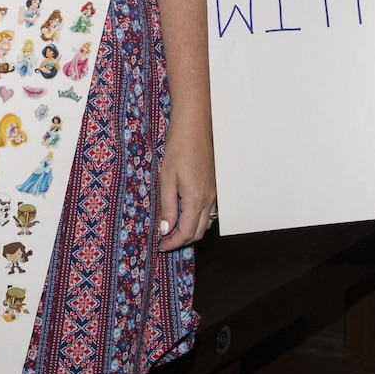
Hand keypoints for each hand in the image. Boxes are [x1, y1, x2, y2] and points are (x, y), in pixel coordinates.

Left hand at [156, 124, 215, 250]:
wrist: (194, 128)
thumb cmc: (178, 149)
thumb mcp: (167, 179)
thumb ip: (168, 206)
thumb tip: (166, 230)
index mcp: (196, 199)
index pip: (186, 233)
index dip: (172, 243)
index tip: (160, 245)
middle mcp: (209, 200)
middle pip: (198, 232)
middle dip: (181, 241)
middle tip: (163, 241)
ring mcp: (214, 193)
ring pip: (205, 223)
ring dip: (190, 231)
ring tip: (172, 230)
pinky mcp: (214, 187)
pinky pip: (208, 212)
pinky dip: (197, 220)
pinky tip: (184, 215)